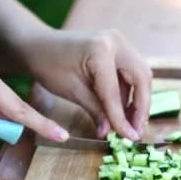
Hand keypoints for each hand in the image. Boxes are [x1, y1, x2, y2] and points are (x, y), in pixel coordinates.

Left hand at [24, 29, 151, 139]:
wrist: (38, 45)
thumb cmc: (49, 66)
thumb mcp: (72, 91)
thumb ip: (96, 111)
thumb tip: (110, 133)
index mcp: (101, 50)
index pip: (116, 91)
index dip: (122, 118)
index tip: (130, 138)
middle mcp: (116, 41)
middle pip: (142, 78)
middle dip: (141, 107)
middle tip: (136, 130)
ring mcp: (119, 42)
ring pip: (140, 75)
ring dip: (138, 100)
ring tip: (130, 123)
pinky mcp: (118, 48)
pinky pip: (131, 72)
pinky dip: (129, 91)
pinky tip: (123, 110)